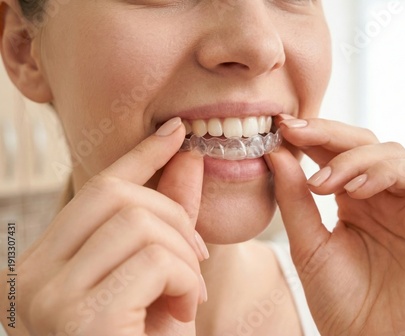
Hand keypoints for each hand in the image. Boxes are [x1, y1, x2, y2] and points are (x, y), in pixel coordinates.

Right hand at [1, 117, 206, 335]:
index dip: (141, 155)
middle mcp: (34, 276)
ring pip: (139, 224)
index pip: (98, 188)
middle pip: (118, 197)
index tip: (175, 131)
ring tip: (190, 294)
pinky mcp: (80, 317)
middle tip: (196, 260)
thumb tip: (187, 157)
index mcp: (47, 263)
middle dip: (173, 216)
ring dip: (184, 256)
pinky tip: (184, 313)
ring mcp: (49, 297)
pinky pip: (154, 260)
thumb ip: (169, 219)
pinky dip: (185, 281)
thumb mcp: (158, 279)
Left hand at [267, 115, 404, 335]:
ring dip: (354, 160)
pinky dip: (389, 173)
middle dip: (328, 135)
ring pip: (391, 153)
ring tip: (323, 184)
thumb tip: (277, 152)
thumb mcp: (308, 244)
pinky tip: (359, 191)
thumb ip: (294, 198)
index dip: (312, 136)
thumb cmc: (339, 301)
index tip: (281, 127)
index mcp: (354, 200)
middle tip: (296, 132)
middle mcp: (384, 197)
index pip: (335, 153)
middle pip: (363, 144)